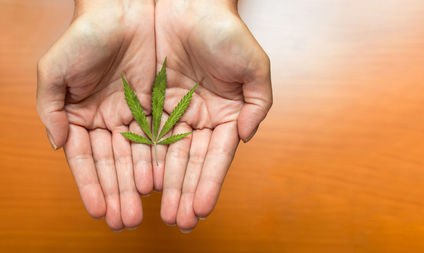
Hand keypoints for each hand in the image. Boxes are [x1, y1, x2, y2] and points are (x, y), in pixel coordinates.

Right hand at [36, 0, 155, 230]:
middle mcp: (111, 120)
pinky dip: (161, 158)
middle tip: (126, 221)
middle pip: (116, 164)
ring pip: (140, 155)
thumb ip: (50, 108)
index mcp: (83, 117)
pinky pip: (162, 136)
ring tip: (145, 209)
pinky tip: (161, 181)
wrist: (125, 8)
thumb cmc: (85, 35)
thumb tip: (57, 145)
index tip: (99, 211)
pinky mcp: (161, 105)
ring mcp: (137, 114)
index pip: (88, 159)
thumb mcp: (55, 70)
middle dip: (120, 193)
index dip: (92, 186)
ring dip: (141, 184)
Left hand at [155, 0, 272, 231]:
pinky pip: (138, 134)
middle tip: (177, 220)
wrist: (186, 2)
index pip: (215, 158)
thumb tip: (246, 137)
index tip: (200, 209)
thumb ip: (258, 104)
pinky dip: (137, 159)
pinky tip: (136, 181)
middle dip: (182, 192)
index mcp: (223, 116)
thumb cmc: (225, 31)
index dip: (208, 183)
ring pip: (162, 155)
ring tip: (155, 210)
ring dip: (160, 185)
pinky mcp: (144, 103)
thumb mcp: (254, 66)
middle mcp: (196, 120)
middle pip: (188, 163)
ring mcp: (169, 113)